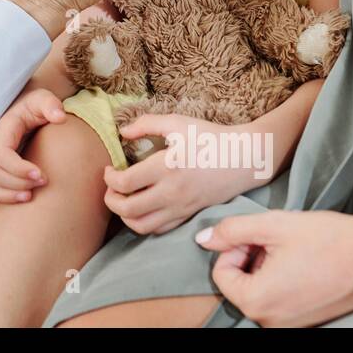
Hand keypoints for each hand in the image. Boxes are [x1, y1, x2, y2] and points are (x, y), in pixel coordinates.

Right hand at [0, 87, 65, 203]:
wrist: (28, 109)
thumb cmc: (35, 106)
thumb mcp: (44, 99)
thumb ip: (51, 104)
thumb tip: (59, 117)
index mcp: (3, 129)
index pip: (2, 154)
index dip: (19, 169)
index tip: (41, 175)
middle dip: (18, 182)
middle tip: (43, 182)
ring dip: (7, 194)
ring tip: (30, 197)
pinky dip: (0, 197)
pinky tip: (21, 197)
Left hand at [103, 114, 266, 234]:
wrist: (243, 158)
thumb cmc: (210, 137)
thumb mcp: (178, 123)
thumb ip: (146, 124)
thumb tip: (122, 132)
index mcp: (167, 167)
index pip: (126, 183)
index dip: (109, 179)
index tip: (109, 169)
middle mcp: (172, 192)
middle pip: (128, 210)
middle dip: (110, 200)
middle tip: (110, 187)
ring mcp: (181, 208)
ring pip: (142, 226)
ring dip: (124, 216)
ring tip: (123, 199)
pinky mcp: (188, 215)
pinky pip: (159, 229)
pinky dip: (143, 223)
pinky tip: (142, 207)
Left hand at [195, 209, 352, 326]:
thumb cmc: (328, 239)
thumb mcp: (273, 226)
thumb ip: (232, 231)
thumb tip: (203, 239)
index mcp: (257, 302)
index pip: (221, 273)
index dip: (235, 247)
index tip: (259, 236)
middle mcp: (271, 322)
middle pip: (240, 284)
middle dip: (251, 258)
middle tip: (277, 241)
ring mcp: (291, 326)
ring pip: (260, 291)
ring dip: (267, 268)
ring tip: (294, 251)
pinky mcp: (307, 323)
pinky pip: (280, 301)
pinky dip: (284, 281)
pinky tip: (305, 264)